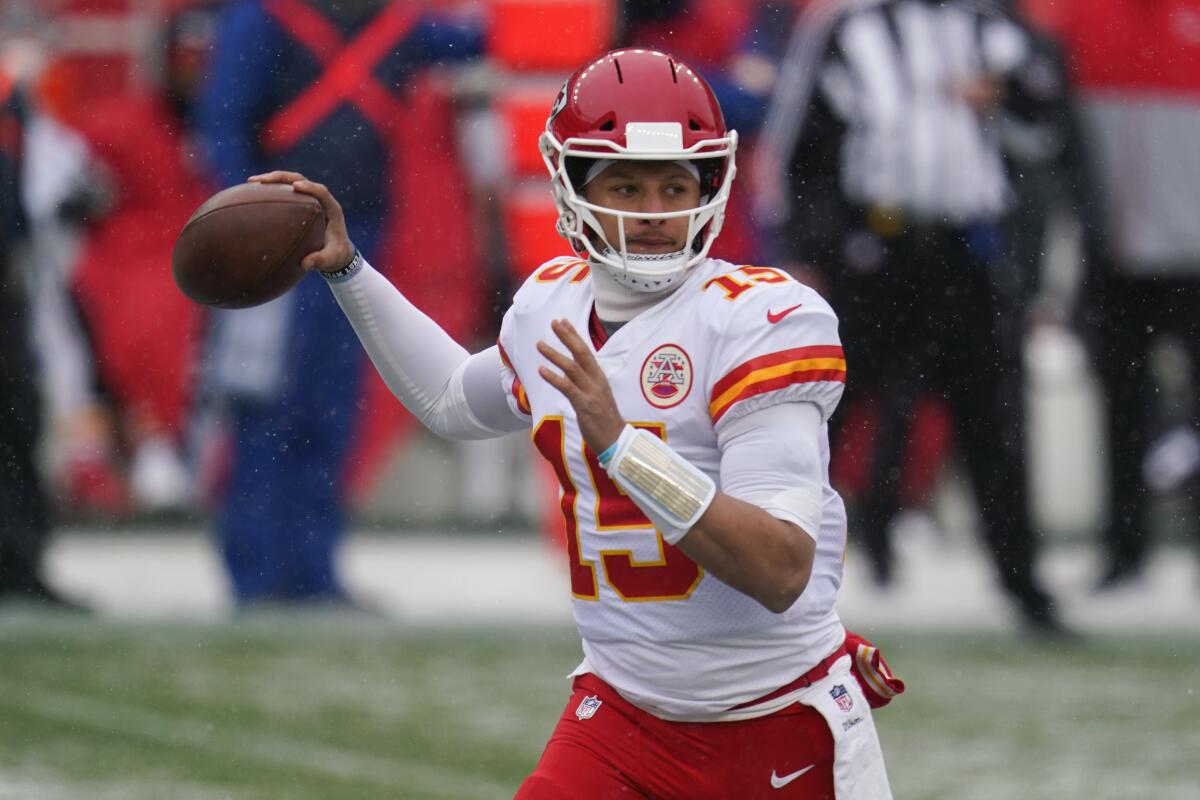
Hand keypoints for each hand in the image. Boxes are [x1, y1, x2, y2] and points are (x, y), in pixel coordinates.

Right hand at [248, 171, 354, 272]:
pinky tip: (254, 192)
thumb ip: (320, 260)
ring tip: (252, 182)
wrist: (338, 252)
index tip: (295, 187)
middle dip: (281, 177)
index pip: (321, 191)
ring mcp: (310, 199)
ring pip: (290, 181)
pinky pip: (286, 191)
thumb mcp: (330, 260)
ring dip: (272, 179)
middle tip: (261, 181)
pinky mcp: (301, 202)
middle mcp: (321, 200)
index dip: (309, 187)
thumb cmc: (335, 255)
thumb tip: (305, 264)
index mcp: (332, 209)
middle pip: (301, 180)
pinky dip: (271, 189)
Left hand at [537, 319, 624, 453]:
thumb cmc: (605, 420)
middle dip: (567, 337)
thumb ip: (585, 383)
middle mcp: (596, 381)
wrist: (616, 440)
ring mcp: (591, 392)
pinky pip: (567, 387)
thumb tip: (570, 374)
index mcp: (600, 378)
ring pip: (572, 368)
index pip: (587, 351)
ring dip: (554, 355)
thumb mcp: (597, 396)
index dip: (575, 336)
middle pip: (581, 353)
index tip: (564, 322)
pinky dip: (554, 378)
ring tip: (540, 344)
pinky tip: (542, 370)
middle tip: (554, 323)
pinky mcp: (584, 405)